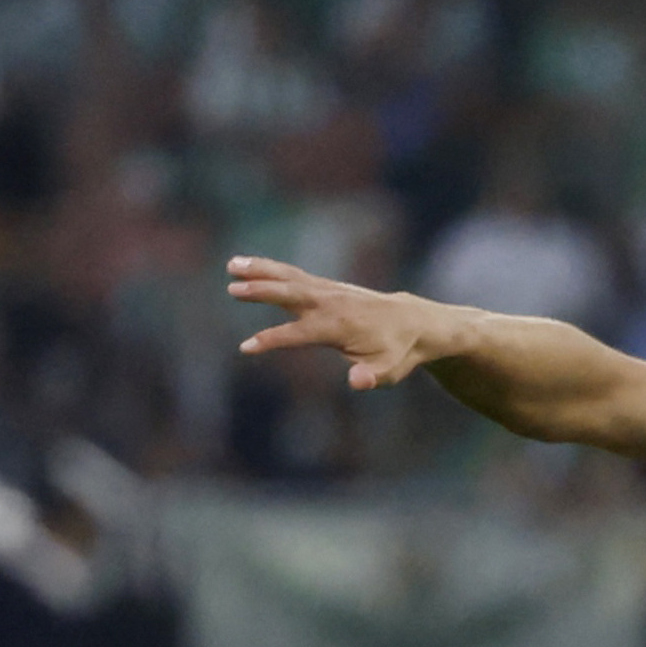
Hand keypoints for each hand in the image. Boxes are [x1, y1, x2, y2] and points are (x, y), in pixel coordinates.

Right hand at [227, 257, 454, 390]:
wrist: (414, 322)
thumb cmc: (399, 351)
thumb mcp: (390, 370)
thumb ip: (371, 376)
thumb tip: (357, 382)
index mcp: (339, 326)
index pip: (298, 333)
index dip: (272, 340)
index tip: (246, 346)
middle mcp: (330, 303)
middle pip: (290, 294)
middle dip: (262, 291)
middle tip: (232, 290)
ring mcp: (328, 291)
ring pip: (289, 277)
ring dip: (260, 270)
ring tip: (231, 265)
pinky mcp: (327, 286)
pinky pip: (294, 274)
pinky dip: (271, 268)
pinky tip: (248, 264)